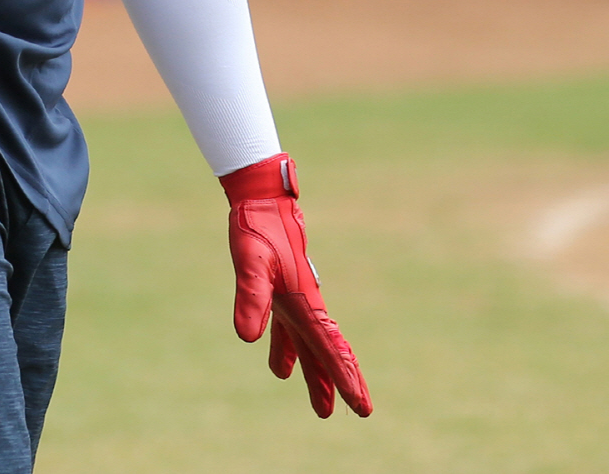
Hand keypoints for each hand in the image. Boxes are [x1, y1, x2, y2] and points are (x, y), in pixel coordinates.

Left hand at [221, 153, 371, 418]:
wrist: (260, 199)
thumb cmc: (257, 228)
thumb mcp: (250, 263)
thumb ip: (251, 297)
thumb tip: (248, 338)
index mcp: (305, 301)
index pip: (330, 347)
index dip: (346, 378)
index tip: (363, 407)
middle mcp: (304, 303)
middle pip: (325, 351)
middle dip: (338, 382)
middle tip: (357, 412)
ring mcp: (293, 298)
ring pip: (308, 345)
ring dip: (314, 373)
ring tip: (323, 407)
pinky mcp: (279, 291)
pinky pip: (289, 329)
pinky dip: (287, 349)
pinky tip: (282, 367)